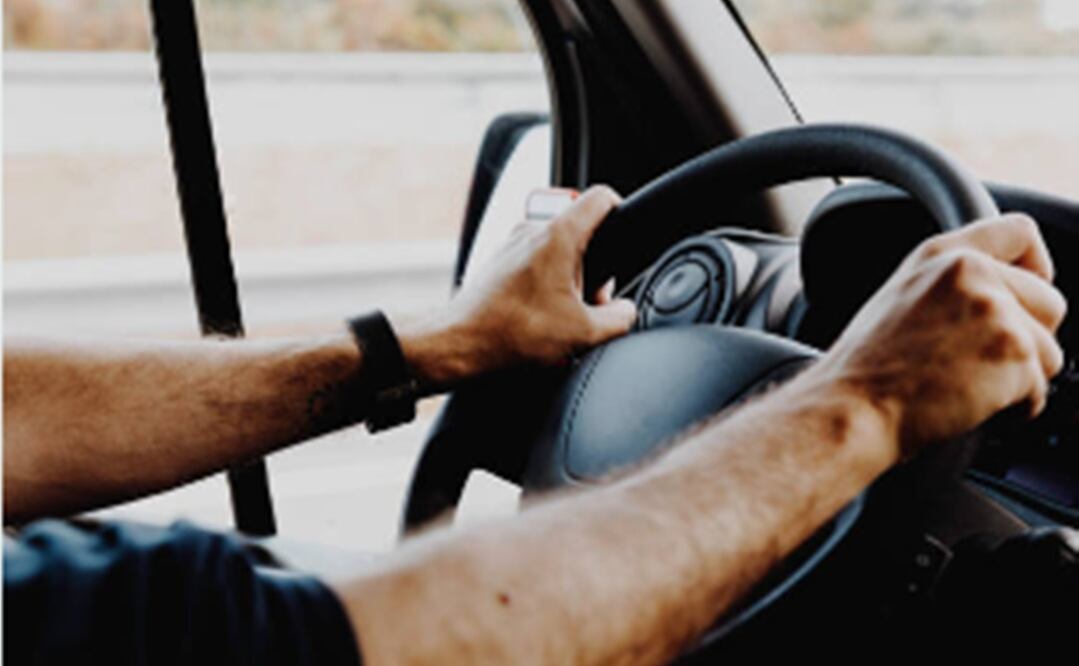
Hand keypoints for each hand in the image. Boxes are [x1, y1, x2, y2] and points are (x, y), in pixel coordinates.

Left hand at [397, 186, 637, 387]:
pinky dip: (546, 286)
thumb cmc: (512, 332)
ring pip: (558, 252)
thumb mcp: (584, 332)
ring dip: (570, 282)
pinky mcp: (499, 263)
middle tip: (590, 303)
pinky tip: (541, 318)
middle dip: (595, 269)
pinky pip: (535, 265)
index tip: (625, 236)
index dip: (621, 211)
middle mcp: (533, 231)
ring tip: (562, 316)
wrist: (460, 343)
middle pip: (582, 234)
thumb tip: (626, 311)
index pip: (602, 198)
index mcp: (559, 236)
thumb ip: (619, 317)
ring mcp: (512, 245)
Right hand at [809, 214, 1066, 457]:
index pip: (1020, 232)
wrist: (851, 410)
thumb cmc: (866, 372)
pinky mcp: (1014, 351)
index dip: (1036, 267)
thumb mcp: (900, 299)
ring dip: (1019, 380)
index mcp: (941, 255)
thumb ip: (953, 286)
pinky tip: (969, 407)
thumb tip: (1002, 302)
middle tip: (981, 363)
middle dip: (1029, 340)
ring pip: (1050, 352)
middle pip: (1050, 302)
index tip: (1028, 294)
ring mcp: (996, 309)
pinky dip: (1015, 410)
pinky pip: (1041, 391)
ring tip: (966, 388)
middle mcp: (971, 272)